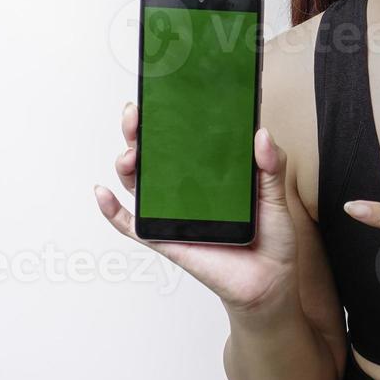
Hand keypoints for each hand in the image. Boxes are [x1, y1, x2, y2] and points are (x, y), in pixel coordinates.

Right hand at [93, 101, 298, 314]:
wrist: (269, 284)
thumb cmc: (272, 238)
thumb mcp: (276, 196)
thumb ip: (271, 165)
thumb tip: (261, 134)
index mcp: (211, 172)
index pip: (184, 139)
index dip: (168, 117)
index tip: (161, 95)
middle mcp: (187, 188)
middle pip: (154, 154)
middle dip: (138, 131)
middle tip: (136, 114)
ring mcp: (174, 213)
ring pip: (138, 183)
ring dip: (126, 163)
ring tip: (130, 154)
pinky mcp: (166, 239)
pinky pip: (131, 225)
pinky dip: (112, 211)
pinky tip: (102, 194)